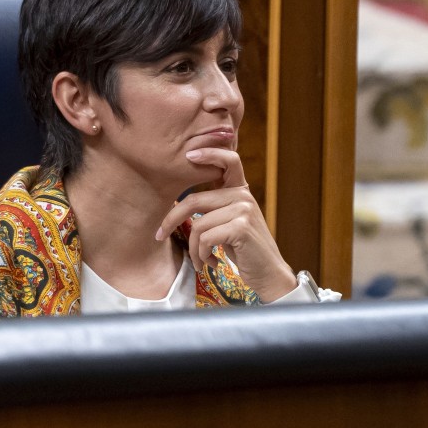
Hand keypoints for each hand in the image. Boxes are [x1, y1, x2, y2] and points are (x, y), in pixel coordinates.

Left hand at [156, 147, 296, 302]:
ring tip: (201, 261)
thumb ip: (215, 208)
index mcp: (241, 191)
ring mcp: (244, 209)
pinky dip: (202, 255)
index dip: (209, 153)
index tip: (188, 155)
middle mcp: (243, 195)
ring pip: (198, 225)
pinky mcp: (241, 227)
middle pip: (194, 200)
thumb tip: (180, 204)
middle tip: (159, 235)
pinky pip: (205, 238)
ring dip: (194, 249)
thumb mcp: (231, 222)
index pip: (229, 160)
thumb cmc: (245, 251)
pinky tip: (212, 263)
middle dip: (171, 220)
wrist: (269, 274)